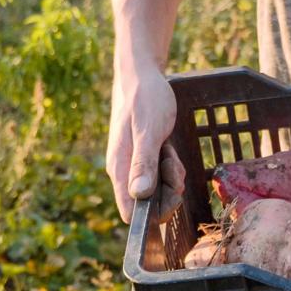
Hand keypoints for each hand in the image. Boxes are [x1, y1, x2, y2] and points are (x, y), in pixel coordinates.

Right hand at [106, 64, 184, 221]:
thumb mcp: (148, 130)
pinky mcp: (145, 160)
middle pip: (150, 205)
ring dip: (172, 176)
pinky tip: (169, 149)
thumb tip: (139, 195)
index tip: (171, 193)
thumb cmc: (144, 99)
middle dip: (169, 191)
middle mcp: (124, 172)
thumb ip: (143, 162)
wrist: (142, 76)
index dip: (153, 213)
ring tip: (168, 151)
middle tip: (171, 162)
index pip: (130, 212)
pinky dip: (171, 166)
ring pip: (159, 191)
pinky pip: (162, 176)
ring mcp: (134, 167)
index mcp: (118, 169)